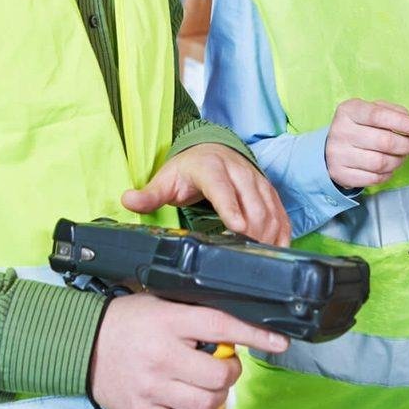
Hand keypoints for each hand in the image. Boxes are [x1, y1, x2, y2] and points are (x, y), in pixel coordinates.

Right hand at [89, 293, 287, 408]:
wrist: (80, 342)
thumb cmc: (125, 320)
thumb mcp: (159, 303)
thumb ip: (193, 315)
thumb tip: (234, 330)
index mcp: (168, 322)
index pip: (221, 326)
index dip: (255, 335)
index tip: (278, 341)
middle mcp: (161, 355)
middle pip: (218, 375)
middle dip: (231, 372)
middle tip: (224, 366)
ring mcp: (151, 387)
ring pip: (205, 403)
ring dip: (216, 397)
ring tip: (206, 386)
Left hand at [121, 143, 290, 245]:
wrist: (213, 149)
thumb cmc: (189, 169)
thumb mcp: (166, 179)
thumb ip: (149, 194)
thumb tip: (128, 200)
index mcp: (211, 167)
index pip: (222, 187)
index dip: (231, 207)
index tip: (236, 227)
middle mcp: (239, 172)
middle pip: (252, 203)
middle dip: (251, 231)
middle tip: (244, 256)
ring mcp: (258, 182)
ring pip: (269, 210)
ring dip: (266, 236)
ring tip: (257, 259)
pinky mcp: (270, 193)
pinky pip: (280, 215)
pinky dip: (280, 235)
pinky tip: (273, 253)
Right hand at [325, 99, 408, 189]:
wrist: (332, 148)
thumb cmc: (360, 126)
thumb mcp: (372, 110)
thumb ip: (393, 112)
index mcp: (349, 111)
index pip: (378, 115)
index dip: (403, 123)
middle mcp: (340, 131)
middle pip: (383, 141)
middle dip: (406, 145)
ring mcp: (338, 154)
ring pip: (380, 163)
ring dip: (398, 161)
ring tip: (402, 157)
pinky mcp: (340, 174)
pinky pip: (373, 178)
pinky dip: (387, 174)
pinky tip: (388, 168)